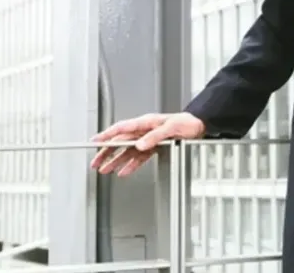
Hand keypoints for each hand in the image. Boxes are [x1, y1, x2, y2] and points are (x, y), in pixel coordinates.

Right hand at [90, 112, 204, 175]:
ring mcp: (148, 139)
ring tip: (104, 169)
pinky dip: (130, 165)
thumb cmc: (187, 122)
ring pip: (127, 151)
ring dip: (115, 161)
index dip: (106, 135)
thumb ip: (154, 136)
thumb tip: (139, 145)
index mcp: (146, 122)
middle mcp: (144, 130)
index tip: (95, 141)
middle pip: (120, 142)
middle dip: (106, 152)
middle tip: (95, 162)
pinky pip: (139, 157)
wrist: (199, 125)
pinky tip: (123, 171)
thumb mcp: (171, 128)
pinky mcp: (154, 147)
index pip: (121, 128)